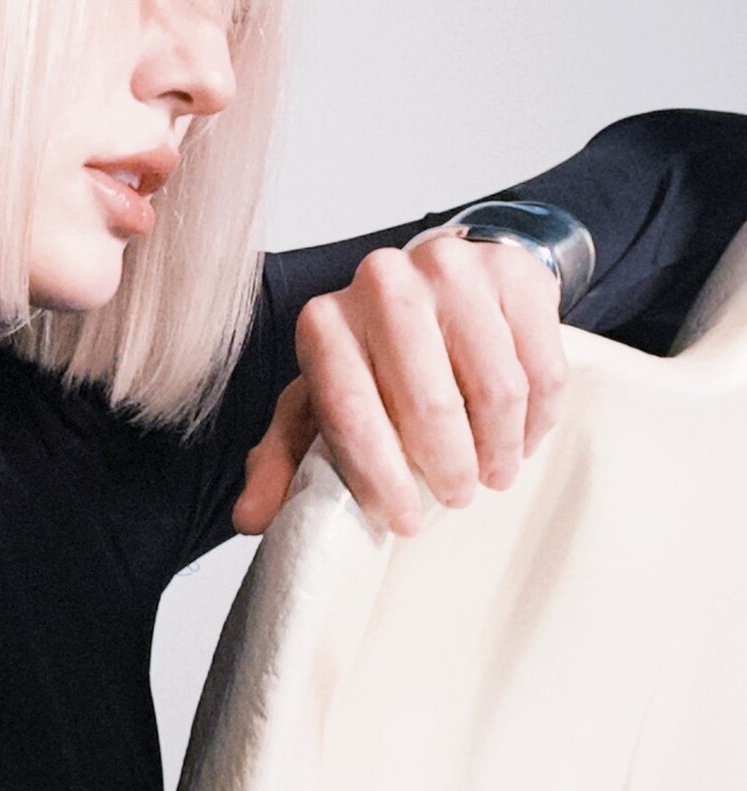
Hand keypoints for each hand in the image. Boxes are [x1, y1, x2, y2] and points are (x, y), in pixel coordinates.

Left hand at [231, 236, 568, 536]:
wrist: (443, 283)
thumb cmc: (380, 357)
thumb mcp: (324, 402)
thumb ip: (287, 456)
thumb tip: (250, 517)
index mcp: (324, 322)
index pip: (350, 412)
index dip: (379, 477)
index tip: (405, 520)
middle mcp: (380, 284)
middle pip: (428, 406)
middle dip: (449, 470)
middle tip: (457, 494)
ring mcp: (450, 270)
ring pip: (494, 390)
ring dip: (499, 449)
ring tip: (494, 468)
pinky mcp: (510, 273)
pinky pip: (540, 368)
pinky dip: (537, 417)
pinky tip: (522, 431)